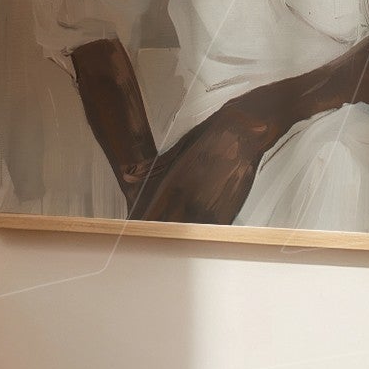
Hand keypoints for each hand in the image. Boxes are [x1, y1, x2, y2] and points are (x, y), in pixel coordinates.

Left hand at [131, 99, 281, 223]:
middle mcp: (189, 201)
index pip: (150, 217)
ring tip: (177, 232)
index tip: (139, 229)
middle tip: (156, 234)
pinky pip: (209, 232)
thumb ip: (150, 168)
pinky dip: (201, 233)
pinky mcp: (228, 213)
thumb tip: (127, 175)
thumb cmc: (209, 138)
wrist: (241, 133)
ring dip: (181, 235)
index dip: (143, 225)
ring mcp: (209, 209)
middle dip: (159, 232)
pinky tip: (197, 228)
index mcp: (173, 186)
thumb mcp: (176, 151)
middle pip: (167, 229)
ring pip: (188, 234)